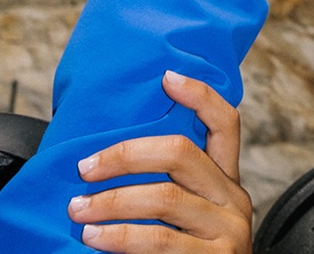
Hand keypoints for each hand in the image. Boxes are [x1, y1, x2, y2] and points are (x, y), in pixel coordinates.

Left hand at [69, 71, 250, 251]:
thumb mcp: (191, 224)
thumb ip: (171, 192)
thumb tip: (110, 163)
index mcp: (228, 185)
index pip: (227, 124)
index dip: (200, 95)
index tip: (166, 76)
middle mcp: (234, 202)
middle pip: (180, 154)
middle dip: (125, 155)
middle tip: (85, 168)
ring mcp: (227, 235)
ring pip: (163, 199)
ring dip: (111, 201)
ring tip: (78, 210)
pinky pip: (158, 243)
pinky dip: (120, 238)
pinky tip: (96, 238)